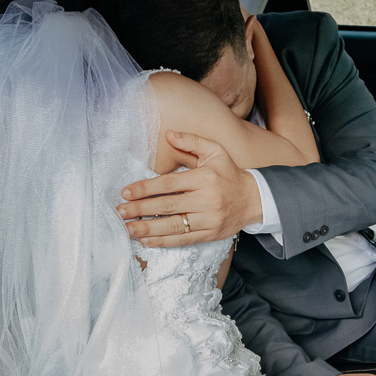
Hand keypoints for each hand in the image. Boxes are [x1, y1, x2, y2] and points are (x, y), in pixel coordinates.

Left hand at [117, 131, 262, 246]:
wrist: (254, 199)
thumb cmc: (230, 173)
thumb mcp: (215, 151)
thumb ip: (191, 141)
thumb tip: (169, 133)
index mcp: (205, 178)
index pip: (169, 184)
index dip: (146, 188)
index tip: (127, 192)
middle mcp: (207, 200)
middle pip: (168, 206)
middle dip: (141, 209)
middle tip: (120, 211)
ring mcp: (209, 219)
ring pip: (174, 226)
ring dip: (148, 229)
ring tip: (128, 229)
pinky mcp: (211, 234)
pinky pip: (184, 240)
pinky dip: (164, 241)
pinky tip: (147, 240)